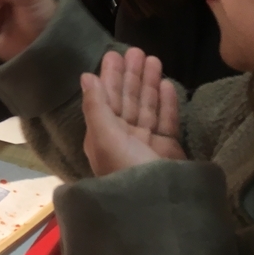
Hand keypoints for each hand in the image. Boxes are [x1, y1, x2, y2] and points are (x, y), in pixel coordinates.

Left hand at [80, 48, 184, 176]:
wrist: (156, 204)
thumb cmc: (125, 168)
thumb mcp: (105, 137)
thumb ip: (96, 105)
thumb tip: (85, 76)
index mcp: (102, 136)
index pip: (105, 99)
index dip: (109, 77)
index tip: (114, 54)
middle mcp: (122, 138)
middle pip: (127, 100)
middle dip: (131, 75)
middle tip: (137, 50)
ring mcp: (146, 144)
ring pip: (147, 107)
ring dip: (149, 84)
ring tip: (154, 59)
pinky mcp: (168, 151)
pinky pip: (166, 121)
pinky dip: (167, 103)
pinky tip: (168, 85)